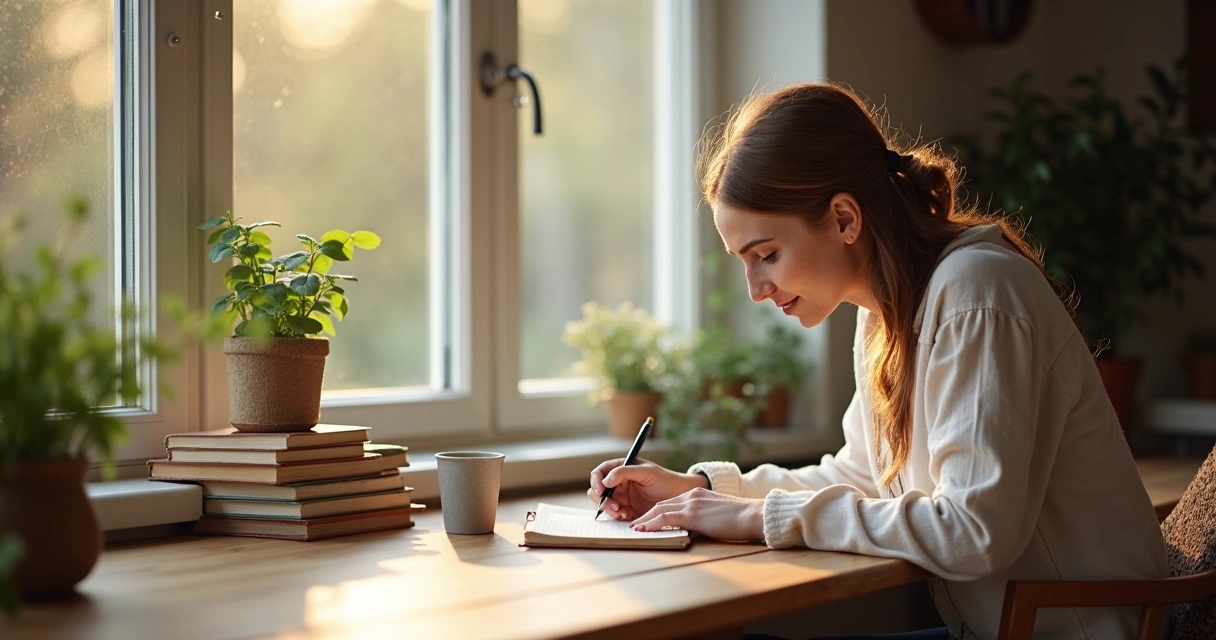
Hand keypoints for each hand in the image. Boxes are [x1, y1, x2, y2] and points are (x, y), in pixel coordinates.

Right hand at [587, 457, 707, 520]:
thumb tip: (605, 480)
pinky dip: (616, 517)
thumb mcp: (646, 472)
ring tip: (622, 513)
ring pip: (603, 504)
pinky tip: (627, 516)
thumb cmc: (665, 480)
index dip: (596, 480)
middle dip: (602, 499)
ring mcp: (621, 497)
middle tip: (615, 506)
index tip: (601, 489)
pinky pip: (613, 515)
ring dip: (609, 510)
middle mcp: (618, 483)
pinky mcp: (625, 511)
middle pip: (597, 490)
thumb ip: (624, 472)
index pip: (600, 472)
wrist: (680, 497)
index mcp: (621, 468)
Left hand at [630, 488, 764, 541]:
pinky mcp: (693, 514)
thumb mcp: (716, 516)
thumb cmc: (739, 520)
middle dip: (645, 516)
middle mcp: (691, 495)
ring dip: (644, 521)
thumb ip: (701, 520)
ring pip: (659, 510)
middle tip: (634, 525)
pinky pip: (665, 518)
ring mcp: (691, 503)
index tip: (646, 520)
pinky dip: (651, 524)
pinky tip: (642, 530)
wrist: (753, 516)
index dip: (656, 512)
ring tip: (634, 529)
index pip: (670, 502)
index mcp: (697, 494)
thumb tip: (690, 531)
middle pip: (661, 505)